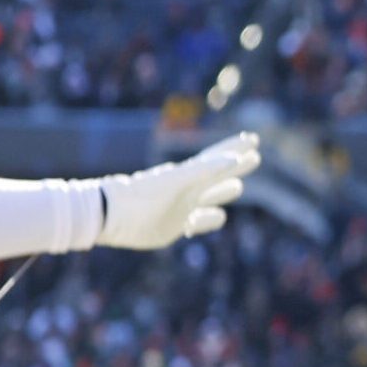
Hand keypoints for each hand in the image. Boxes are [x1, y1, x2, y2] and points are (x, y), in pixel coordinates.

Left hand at [96, 133, 261, 249]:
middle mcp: (190, 189)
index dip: (236, 149)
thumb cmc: (143, 195)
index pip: (220, 158)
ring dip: (224, 192)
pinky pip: (199, 222)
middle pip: (220, 175)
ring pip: (212, 198)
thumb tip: (233, 160)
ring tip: (236, 187)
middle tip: (254, 157)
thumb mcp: (176, 181)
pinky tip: (209, 220)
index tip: (253, 139)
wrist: (112, 217)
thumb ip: (204, 170)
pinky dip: (207, 220)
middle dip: (237, 167)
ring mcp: (183, 207)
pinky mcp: (176, 226)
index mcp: (191, 175)